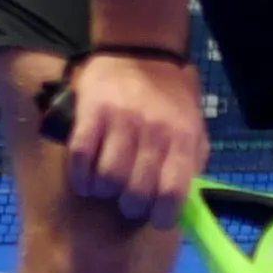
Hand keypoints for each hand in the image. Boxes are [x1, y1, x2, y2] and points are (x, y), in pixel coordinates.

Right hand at [58, 50, 207, 227]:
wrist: (139, 54)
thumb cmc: (168, 100)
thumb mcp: (192, 128)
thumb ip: (190, 163)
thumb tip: (182, 204)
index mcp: (183, 138)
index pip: (174, 192)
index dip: (161, 216)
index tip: (154, 218)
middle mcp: (154, 131)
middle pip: (137, 192)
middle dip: (131, 207)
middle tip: (127, 202)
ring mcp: (121, 121)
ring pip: (107, 180)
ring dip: (104, 192)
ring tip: (106, 187)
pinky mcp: (91, 113)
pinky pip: (80, 158)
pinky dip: (80, 177)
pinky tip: (85, 178)